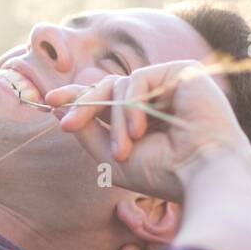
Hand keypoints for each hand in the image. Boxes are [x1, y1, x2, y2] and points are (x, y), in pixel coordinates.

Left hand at [45, 60, 250, 202]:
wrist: (201, 176)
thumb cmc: (161, 173)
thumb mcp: (110, 155)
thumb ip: (85, 129)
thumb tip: (57, 107)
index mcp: (143, 116)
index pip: (105, 97)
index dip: (77, 97)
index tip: (49, 102)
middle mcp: (156, 97)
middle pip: (107, 86)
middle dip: (83, 104)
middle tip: (65, 123)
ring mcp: (170, 83)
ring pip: (119, 86)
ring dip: (114, 120)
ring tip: (122, 150)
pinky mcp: (182, 72)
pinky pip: (138, 80)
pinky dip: (131, 106)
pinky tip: (139, 131)